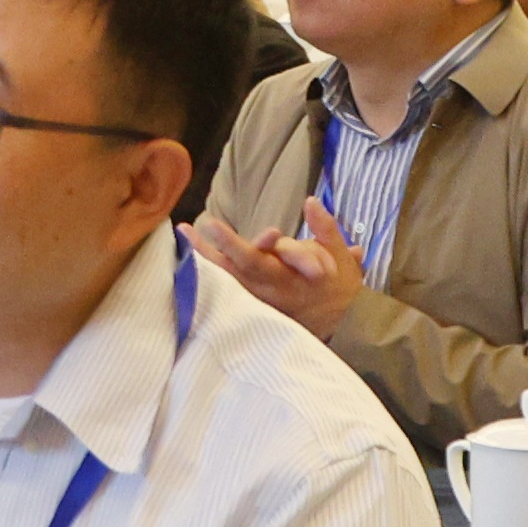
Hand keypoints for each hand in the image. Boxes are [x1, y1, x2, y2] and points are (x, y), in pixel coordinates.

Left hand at [186, 199, 363, 334]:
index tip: (237, 228)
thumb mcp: (341, 256)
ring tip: (185, 235)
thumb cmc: (339, 285)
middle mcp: (273, 290)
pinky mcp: (254, 308)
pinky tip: (190, 261)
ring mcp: (261, 301)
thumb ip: (325, 228)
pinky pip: (227, 292)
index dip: (248, 245)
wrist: (342, 325)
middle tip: (197, 226)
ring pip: (228, 280)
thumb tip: (311, 201)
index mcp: (293, 276)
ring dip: (205, 259)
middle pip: (240, 268)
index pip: (265, 258)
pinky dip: (208, 277)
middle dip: (218, 247)